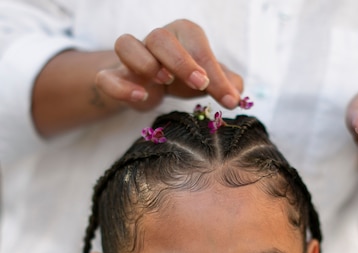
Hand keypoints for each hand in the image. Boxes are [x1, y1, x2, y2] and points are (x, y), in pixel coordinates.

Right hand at [96, 19, 242, 111]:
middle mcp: (154, 42)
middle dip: (180, 60)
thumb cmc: (183, 78)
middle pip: (160, 37)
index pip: (197, 45)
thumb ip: (226, 84)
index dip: (214, 71)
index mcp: (182, 35)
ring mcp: (131, 58)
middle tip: (200, 84)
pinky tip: (141, 98)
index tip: (228, 98)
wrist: (150, 87)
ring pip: (126, 44)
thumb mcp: (207, 80)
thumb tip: (238, 92)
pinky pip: (106, 76)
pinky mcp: (114, 77)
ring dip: (144, 61)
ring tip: (164, 82)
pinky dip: (120, 86)